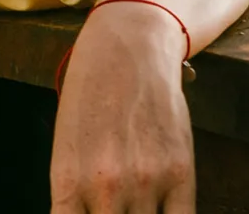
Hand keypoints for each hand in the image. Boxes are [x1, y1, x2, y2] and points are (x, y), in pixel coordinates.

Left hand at [49, 4, 195, 212]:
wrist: (127, 50)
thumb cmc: (89, 96)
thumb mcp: (67, 148)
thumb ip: (75, 195)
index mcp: (68, 182)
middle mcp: (106, 188)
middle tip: (116, 208)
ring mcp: (146, 182)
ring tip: (135, 205)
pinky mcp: (181, 173)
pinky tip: (162, 210)